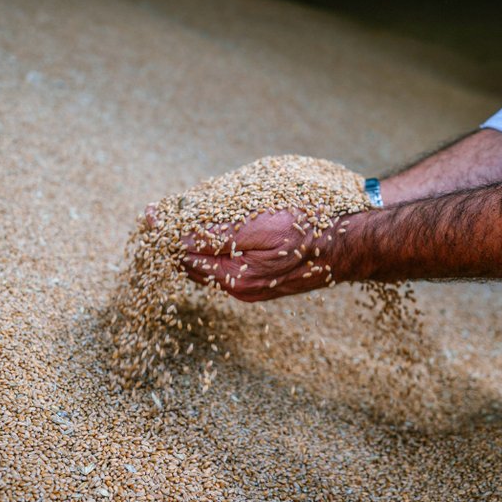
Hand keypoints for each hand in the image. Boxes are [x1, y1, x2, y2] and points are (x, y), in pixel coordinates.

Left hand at [145, 205, 361, 301]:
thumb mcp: (259, 227)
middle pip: (191, 263)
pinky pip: (226, 262)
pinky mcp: (263, 277)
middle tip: (157, 214)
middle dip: (174, 239)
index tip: (149, 213)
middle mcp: (240, 287)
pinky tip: (213, 230)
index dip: (164, 232)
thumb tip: (171, 234)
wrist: (353, 243)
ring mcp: (252, 284)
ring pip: (208, 262)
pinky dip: (213, 245)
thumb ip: (212, 233)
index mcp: (235, 278)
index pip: (183, 256)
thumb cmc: (310, 230)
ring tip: (179, 220)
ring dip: (193, 241)